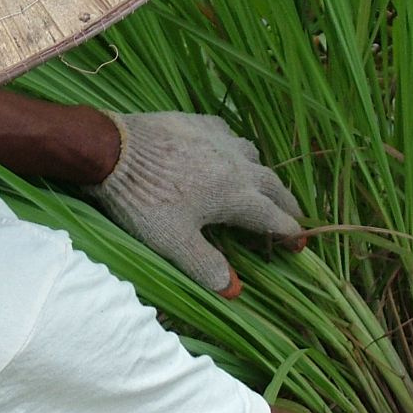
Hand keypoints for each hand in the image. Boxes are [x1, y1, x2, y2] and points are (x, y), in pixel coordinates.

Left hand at [84, 111, 304, 296]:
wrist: (114, 149)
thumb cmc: (144, 200)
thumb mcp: (173, 241)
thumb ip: (204, 265)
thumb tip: (232, 290)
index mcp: (235, 196)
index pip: (272, 218)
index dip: (288, 233)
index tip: (298, 245)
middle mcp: (236, 165)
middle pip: (273, 185)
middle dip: (286, 204)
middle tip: (293, 217)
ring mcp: (218, 140)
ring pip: (253, 155)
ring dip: (262, 173)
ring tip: (261, 185)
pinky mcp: (198, 122)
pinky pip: (228, 134)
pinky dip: (235, 148)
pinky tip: (226, 151)